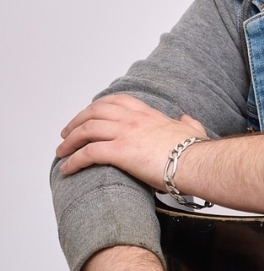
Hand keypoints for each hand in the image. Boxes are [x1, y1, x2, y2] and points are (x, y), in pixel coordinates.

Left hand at [57, 93, 206, 190]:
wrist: (195, 161)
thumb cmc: (195, 150)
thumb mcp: (193, 130)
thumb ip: (188, 122)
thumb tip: (186, 119)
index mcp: (149, 114)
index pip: (118, 101)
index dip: (98, 107)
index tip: (88, 115)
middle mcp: (134, 120)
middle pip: (95, 112)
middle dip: (77, 121)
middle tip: (67, 133)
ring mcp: (125, 134)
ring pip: (87, 130)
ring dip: (70, 141)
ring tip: (61, 152)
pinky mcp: (120, 153)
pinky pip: (88, 153)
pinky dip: (74, 160)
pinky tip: (67, 169)